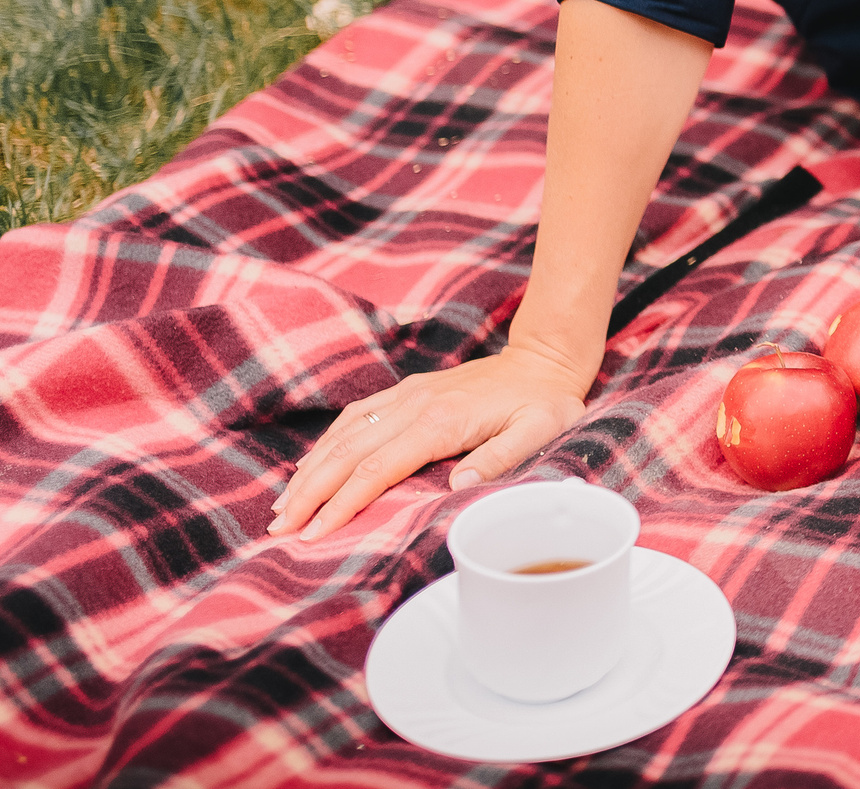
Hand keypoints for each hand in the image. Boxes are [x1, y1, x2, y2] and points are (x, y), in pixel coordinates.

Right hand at [268, 344, 590, 538]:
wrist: (544, 360)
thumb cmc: (545, 403)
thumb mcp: (538, 431)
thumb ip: (499, 457)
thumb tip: (458, 487)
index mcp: (440, 422)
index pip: (377, 469)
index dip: (341, 503)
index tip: (313, 533)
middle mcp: (415, 405)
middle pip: (348, 453)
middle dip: (310, 493)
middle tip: (279, 529)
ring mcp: (408, 395)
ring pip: (345, 434)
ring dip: (310, 471)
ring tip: (283, 507)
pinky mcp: (408, 391)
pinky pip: (356, 416)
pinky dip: (327, 442)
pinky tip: (310, 466)